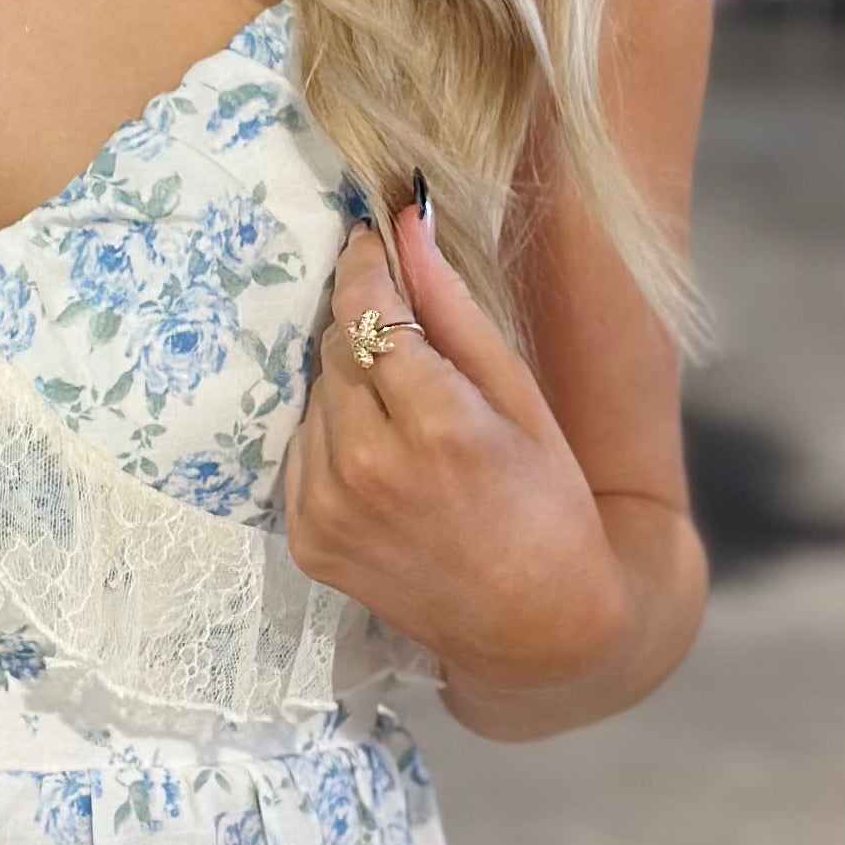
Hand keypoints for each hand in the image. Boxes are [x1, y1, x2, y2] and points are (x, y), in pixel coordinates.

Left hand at [281, 199, 630, 696]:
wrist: (534, 625)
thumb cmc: (547, 502)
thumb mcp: (517, 396)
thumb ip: (453, 308)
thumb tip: (409, 219)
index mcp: (435, 426)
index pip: (366, 312)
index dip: (366, 270)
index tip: (371, 243)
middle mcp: (367, 468)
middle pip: (334, 349)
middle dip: (366, 334)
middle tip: (414, 352)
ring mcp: (328, 510)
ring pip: (312, 398)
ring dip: (348, 389)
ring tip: (405, 420)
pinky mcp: (305, 541)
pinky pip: (298, 452)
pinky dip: (331, 440)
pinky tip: (381, 462)